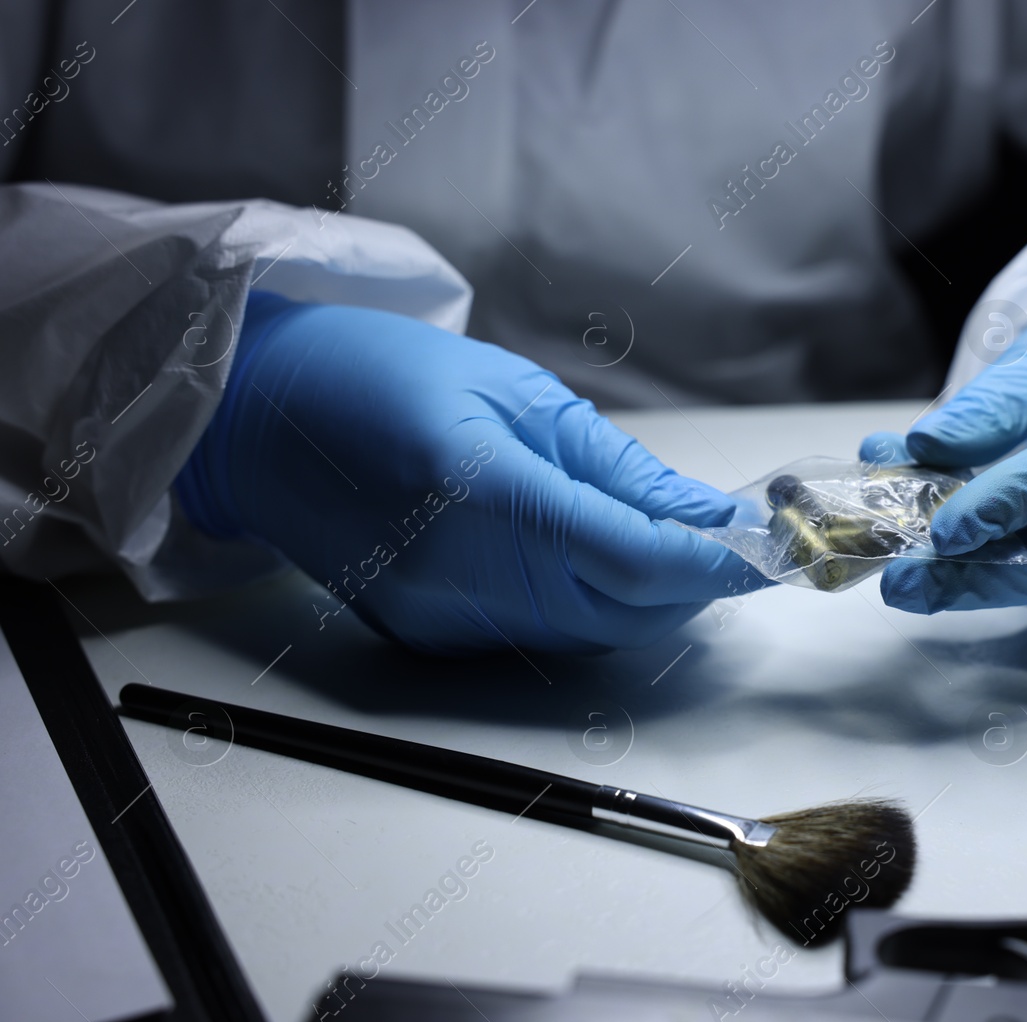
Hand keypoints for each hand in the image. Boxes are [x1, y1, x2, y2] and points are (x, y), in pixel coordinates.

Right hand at [177, 292, 759, 652]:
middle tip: (730, 541)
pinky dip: (589, 608)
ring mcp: (443, 619)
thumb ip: (616, 470)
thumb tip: (702, 515)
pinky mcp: (429, 639)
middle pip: (626, 613)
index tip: (765, 547)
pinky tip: (592, 562)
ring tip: (668, 545)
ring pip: (592, 636)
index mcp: (487, 495)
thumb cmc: (382, 376)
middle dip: (693, 584)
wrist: (260, 417)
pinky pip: (543, 640)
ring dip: (646, 599)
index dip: (715, 562)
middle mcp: (464, 577)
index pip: (637, 560)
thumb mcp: (517, 393)